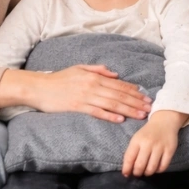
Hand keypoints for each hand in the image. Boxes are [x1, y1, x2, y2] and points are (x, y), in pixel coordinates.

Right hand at [12, 65, 150, 122]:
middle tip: (150, 108)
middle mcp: (92, 85)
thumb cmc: (59, 79)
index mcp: (94, 77)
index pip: (119, 84)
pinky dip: (109, 116)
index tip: (146, 96)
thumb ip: (98, 70)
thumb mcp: (79, 69)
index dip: (134, 91)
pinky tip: (120, 119)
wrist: (38, 87)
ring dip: (128, 110)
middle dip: (136, 102)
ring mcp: (85, 96)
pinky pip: (96, 112)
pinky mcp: (77, 106)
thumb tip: (115, 74)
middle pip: (119, 94)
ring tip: (141, 115)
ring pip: (112, 103)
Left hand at [123, 110, 186, 176]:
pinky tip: (156, 168)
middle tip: (138, 174)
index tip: (126, 174)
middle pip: (140, 165)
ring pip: (152, 168)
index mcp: (137, 140)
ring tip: (146, 172)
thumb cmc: (148, 133)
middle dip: (137, 173)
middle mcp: (148, 143)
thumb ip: (132, 152)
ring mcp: (160, 147)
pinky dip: (158, 170)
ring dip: (147, 173)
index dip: (126, 169)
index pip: (129, 158)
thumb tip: (128, 170)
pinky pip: (163, 166)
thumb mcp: (137, 139)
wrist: (165, 121)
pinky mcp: (170, 150)